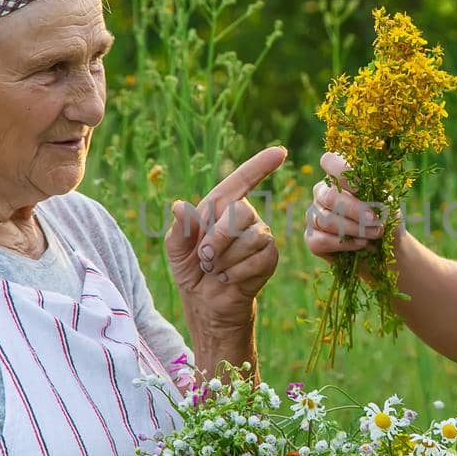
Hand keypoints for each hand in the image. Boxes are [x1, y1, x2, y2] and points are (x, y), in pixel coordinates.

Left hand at [167, 146, 285, 326]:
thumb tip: (179, 206)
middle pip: (239, 213)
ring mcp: (261, 236)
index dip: (260, 165)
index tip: (280, 152)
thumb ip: (179, 228)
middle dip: (216, 238)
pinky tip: (230, 279)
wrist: (206, 304)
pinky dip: (236, 273)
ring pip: (249, 238)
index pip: (241, 181)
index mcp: (222, 207)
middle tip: (205, 258)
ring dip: (225, 260)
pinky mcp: (270, 258)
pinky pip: (257, 260)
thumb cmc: (191, 271)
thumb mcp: (176, 250)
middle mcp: (246, 217)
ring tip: (217, 270)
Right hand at [305, 152, 388, 259]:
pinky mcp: (311, 238)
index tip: (363, 184)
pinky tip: (361, 244)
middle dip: (355, 210)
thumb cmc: (384, 217)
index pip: (329, 161)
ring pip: (327, 220)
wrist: (385, 246)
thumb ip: (377, 193)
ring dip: (355, 229)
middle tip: (375, 220)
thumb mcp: (387, 201)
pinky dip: (345, 243)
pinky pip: (321, 240)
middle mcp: (322, 193)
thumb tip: (368, 194)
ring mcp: (314, 215)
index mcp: (338, 177)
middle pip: (330, 196)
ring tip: (374, 234)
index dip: (343, 170)